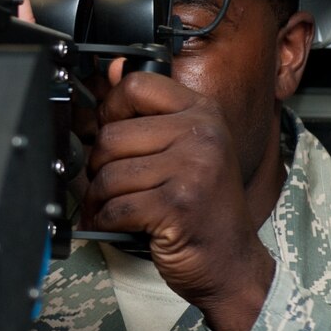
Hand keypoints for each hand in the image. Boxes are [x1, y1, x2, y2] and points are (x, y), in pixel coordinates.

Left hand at [81, 61, 273, 330]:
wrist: (231, 262)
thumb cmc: (203, 206)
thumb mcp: (186, 149)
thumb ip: (149, 112)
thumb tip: (111, 68)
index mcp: (203, 112)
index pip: (136, 85)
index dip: (111, 110)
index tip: (112, 131)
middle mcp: (203, 135)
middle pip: (111, 135)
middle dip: (99, 166)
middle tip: (111, 185)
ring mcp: (194, 170)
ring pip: (108, 174)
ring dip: (100, 198)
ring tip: (116, 206)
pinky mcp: (178, 206)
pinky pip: (115, 207)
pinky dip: (107, 221)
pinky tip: (120, 224)